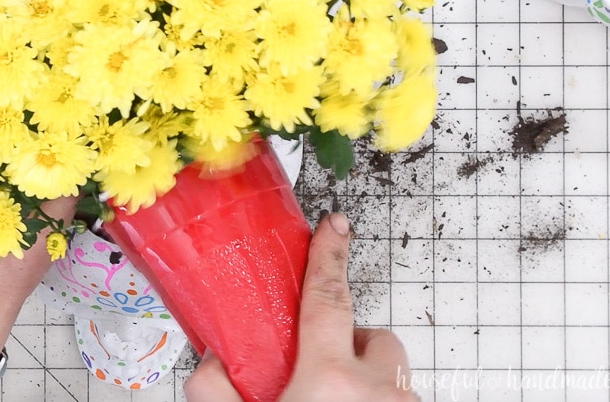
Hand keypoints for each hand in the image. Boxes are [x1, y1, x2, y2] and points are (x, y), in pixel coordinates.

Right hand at [184, 212, 415, 401]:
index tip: (335, 226)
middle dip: (351, 342)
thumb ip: (218, 392)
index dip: (329, 257)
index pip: (328, 299)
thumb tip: (211, 365)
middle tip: (320, 369)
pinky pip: (399, 396)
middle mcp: (376, 390)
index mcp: (329, 380)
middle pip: (374, 337)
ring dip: (366, 377)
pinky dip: (377, 399)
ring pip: (390, 371)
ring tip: (334, 399)